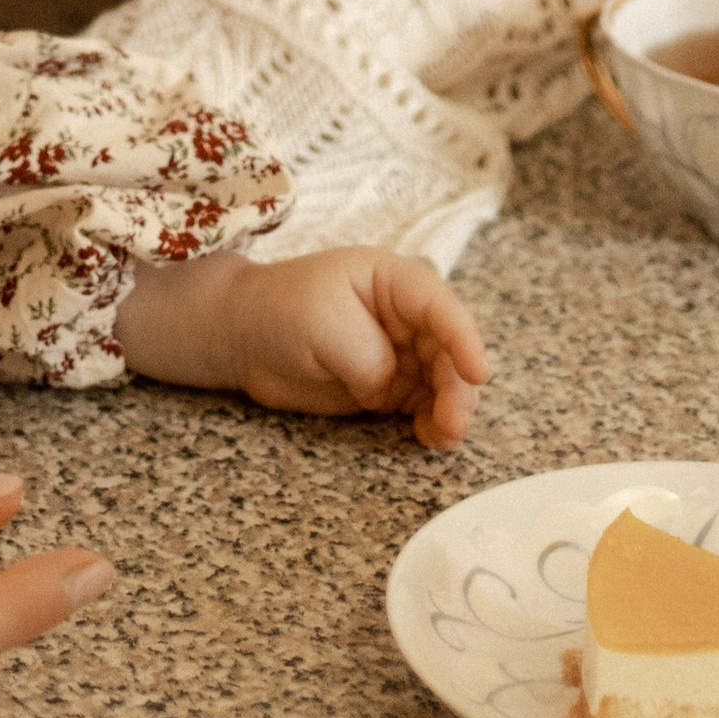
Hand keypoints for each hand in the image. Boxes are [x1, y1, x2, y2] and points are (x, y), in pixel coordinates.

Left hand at [114, 246, 489, 450]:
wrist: (240, 337)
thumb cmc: (278, 311)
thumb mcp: (326, 325)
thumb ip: (369, 357)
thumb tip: (392, 388)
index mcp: (391, 280)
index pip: (440, 306)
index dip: (464, 338)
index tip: (478, 373)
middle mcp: (403, 315)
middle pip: (449, 350)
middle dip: (458, 387)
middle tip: (452, 423)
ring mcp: (398, 351)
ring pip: (442, 381)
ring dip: (450, 409)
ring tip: (441, 437)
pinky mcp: (386, 384)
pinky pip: (423, 404)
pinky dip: (432, 421)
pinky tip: (429, 437)